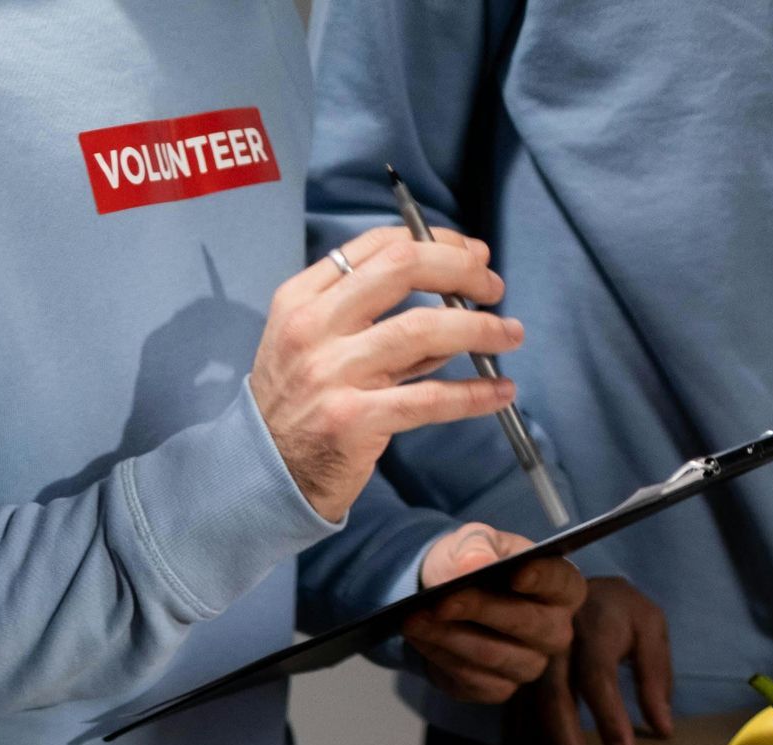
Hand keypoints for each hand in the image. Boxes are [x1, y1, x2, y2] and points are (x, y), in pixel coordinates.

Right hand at [252, 227, 523, 523]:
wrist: (262, 474)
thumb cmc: (297, 404)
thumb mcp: (314, 344)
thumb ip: (368, 317)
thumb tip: (449, 295)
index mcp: (303, 298)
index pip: (379, 245)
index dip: (436, 242)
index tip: (471, 254)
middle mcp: (314, 328)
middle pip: (403, 269)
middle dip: (461, 269)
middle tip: (494, 287)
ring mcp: (332, 374)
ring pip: (423, 330)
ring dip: (479, 328)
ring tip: (510, 334)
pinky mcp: (354, 420)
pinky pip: (429, 400)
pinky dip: (472, 394)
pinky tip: (500, 391)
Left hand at [402, 525, 585, 699]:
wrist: (444, 594)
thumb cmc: (472, 563)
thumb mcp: (473, 541)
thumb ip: (477, 544)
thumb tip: (476, 562)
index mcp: (562, 588)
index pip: (561, 584)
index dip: (541, 579)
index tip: (516, 573)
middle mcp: (554, 631)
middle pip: (525, 623)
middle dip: (479, 610)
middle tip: (441, 601)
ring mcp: (529, 665)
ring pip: (491, 655)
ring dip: (448, 637)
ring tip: (414, 619)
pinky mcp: (498, 689)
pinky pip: (470, 678)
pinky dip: (439, 656)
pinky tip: (418, 638)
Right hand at [507, 575, 675, 744]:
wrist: (565, 587)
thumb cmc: (616, 613)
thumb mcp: (649, 627)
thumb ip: (657, 674)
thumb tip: (662, 729)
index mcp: (591, 625)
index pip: (597, 678)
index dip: (609, 721)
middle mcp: (550, 645)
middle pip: (553, 704)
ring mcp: (524, 666)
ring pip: (526, 721)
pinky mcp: (511, 687)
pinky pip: (510, 729)